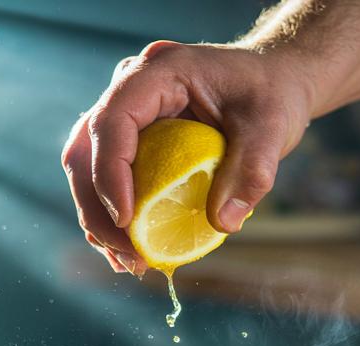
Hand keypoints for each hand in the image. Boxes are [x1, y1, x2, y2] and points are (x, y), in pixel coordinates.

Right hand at [61, 40, 314, 274]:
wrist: (273, 80)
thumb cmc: (272, 95)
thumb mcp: (272, 129)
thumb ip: (251, 172)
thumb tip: (223, 223)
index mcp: (159, 71)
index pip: (114, 120)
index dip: (110, 173)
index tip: (127, 222)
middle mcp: (131, 87)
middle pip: (86, 148)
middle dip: (97, 207)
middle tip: (127, 253)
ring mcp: (126, 113)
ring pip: (86, 166)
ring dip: (98, 217)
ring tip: (127, 261)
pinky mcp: (130, 138)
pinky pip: (105, 176)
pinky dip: (110, 215)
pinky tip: (127, 250)